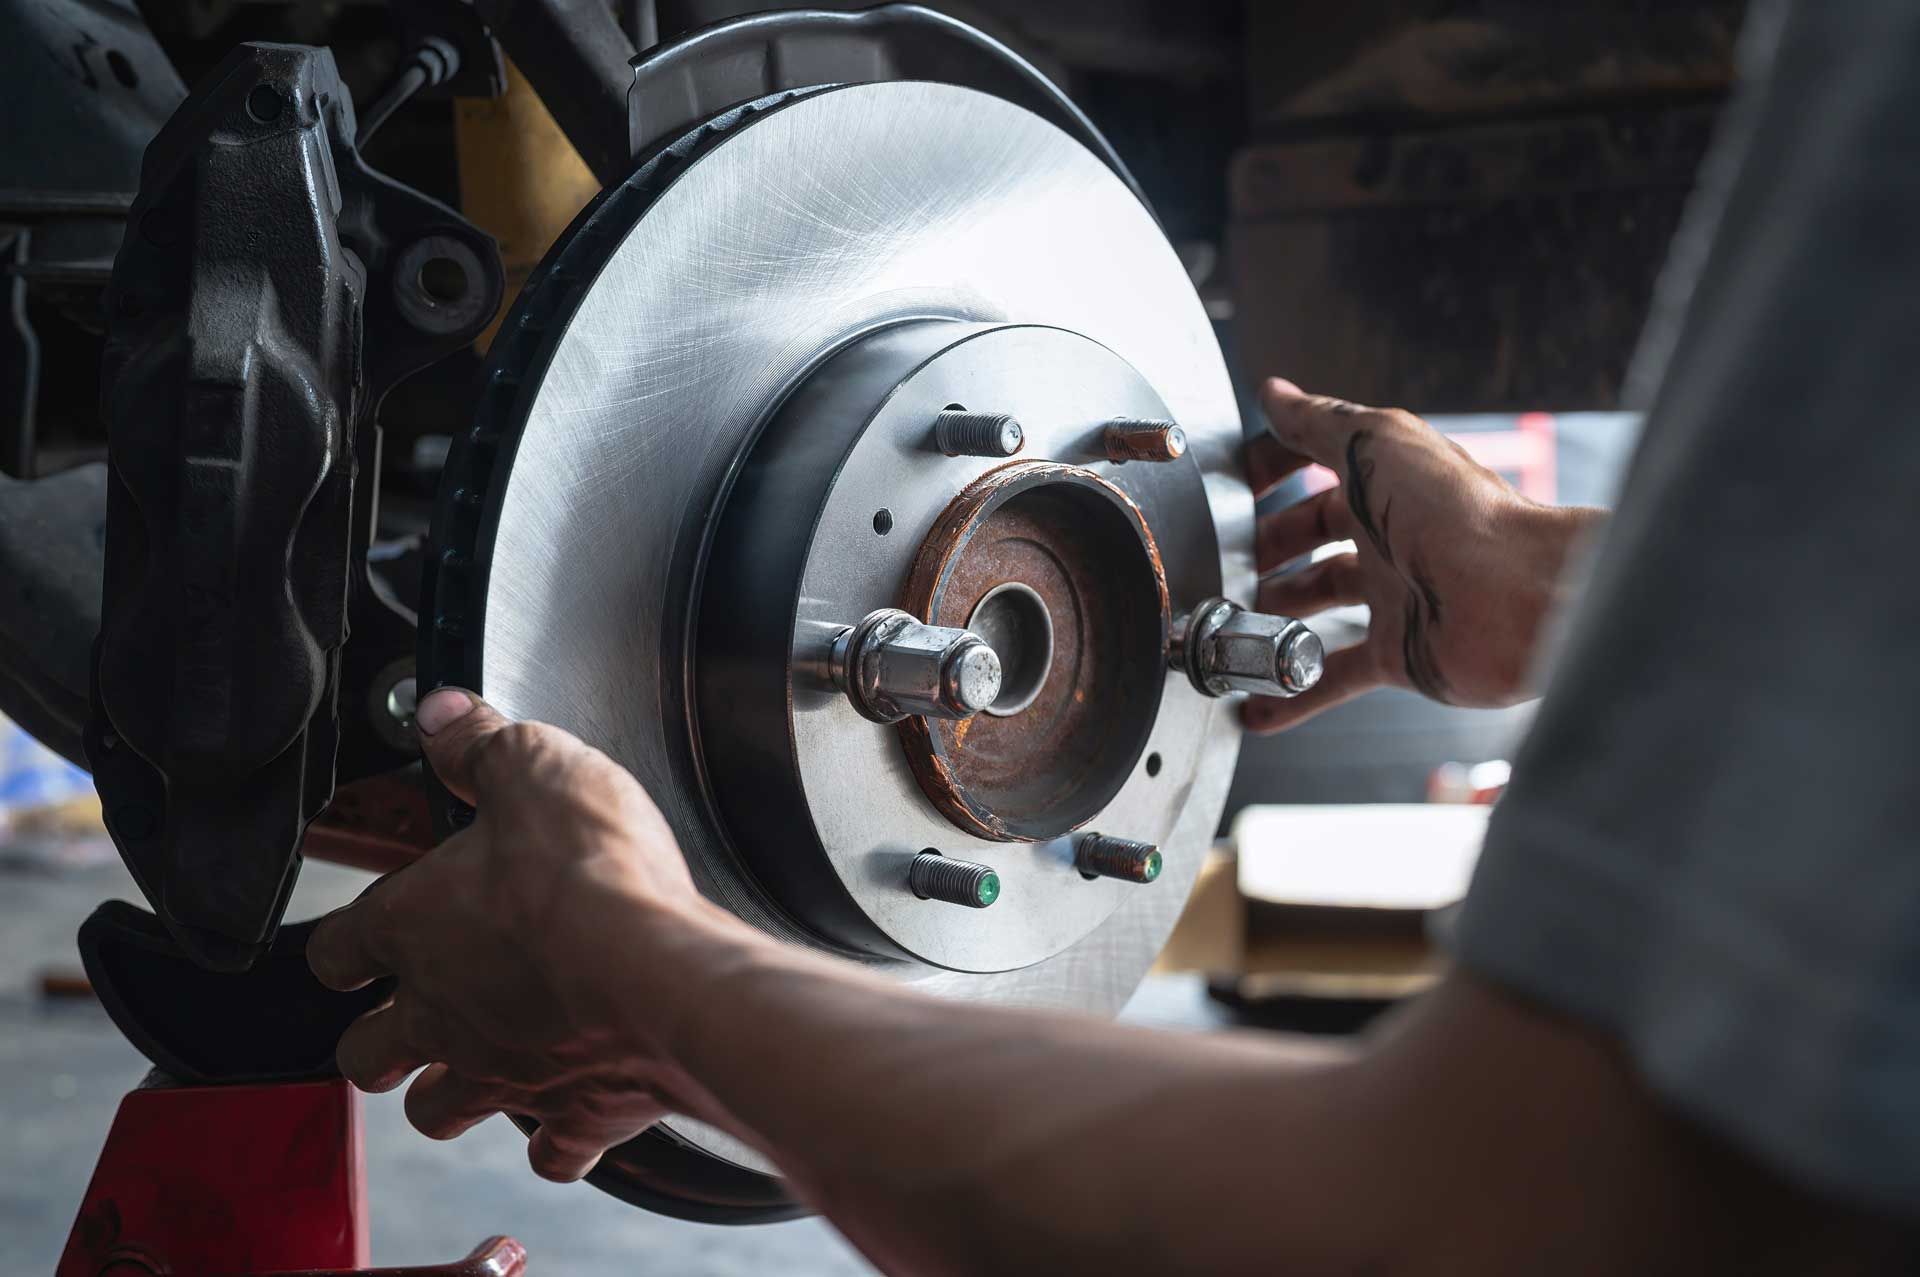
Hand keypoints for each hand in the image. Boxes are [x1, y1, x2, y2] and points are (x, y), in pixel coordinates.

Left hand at [307, 689, 767, 1180]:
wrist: (665, 974)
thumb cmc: (594, 877)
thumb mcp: (533, 766)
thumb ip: (479, 743)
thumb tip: (441, 714)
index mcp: (415, 928)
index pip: (336, 950)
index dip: (344, 946)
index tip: (359, 941)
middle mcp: (443, 1011)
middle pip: (365, 1053)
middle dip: (378, 1039)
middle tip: (403, 1019)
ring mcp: (503, 1070)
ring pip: (438, 1111)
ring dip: (450, 1092)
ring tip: (475, 1068)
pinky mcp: (574, 1114)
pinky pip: (550, 1150)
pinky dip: (557, 1136)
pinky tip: (571, 1115)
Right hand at [1244, 378, 1600, 732]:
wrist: (1520, 599)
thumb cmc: (1463, 516)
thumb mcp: (1377, 445)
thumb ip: (1320, 423)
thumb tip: (1277, 395)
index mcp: (1384, 484)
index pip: (1317, 468)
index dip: (1275, 470)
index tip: (1237, 484)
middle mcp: (1390, 538)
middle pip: (1314, 540)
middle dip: (1268, 548)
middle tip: (1225, 559)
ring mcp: (1393, 597)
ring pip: (1319, 606)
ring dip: (1275, 615)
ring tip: (1233, 624)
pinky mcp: (1398, 655)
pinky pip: (1333, 678)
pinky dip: (1294, 696)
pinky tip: (1260, 706)